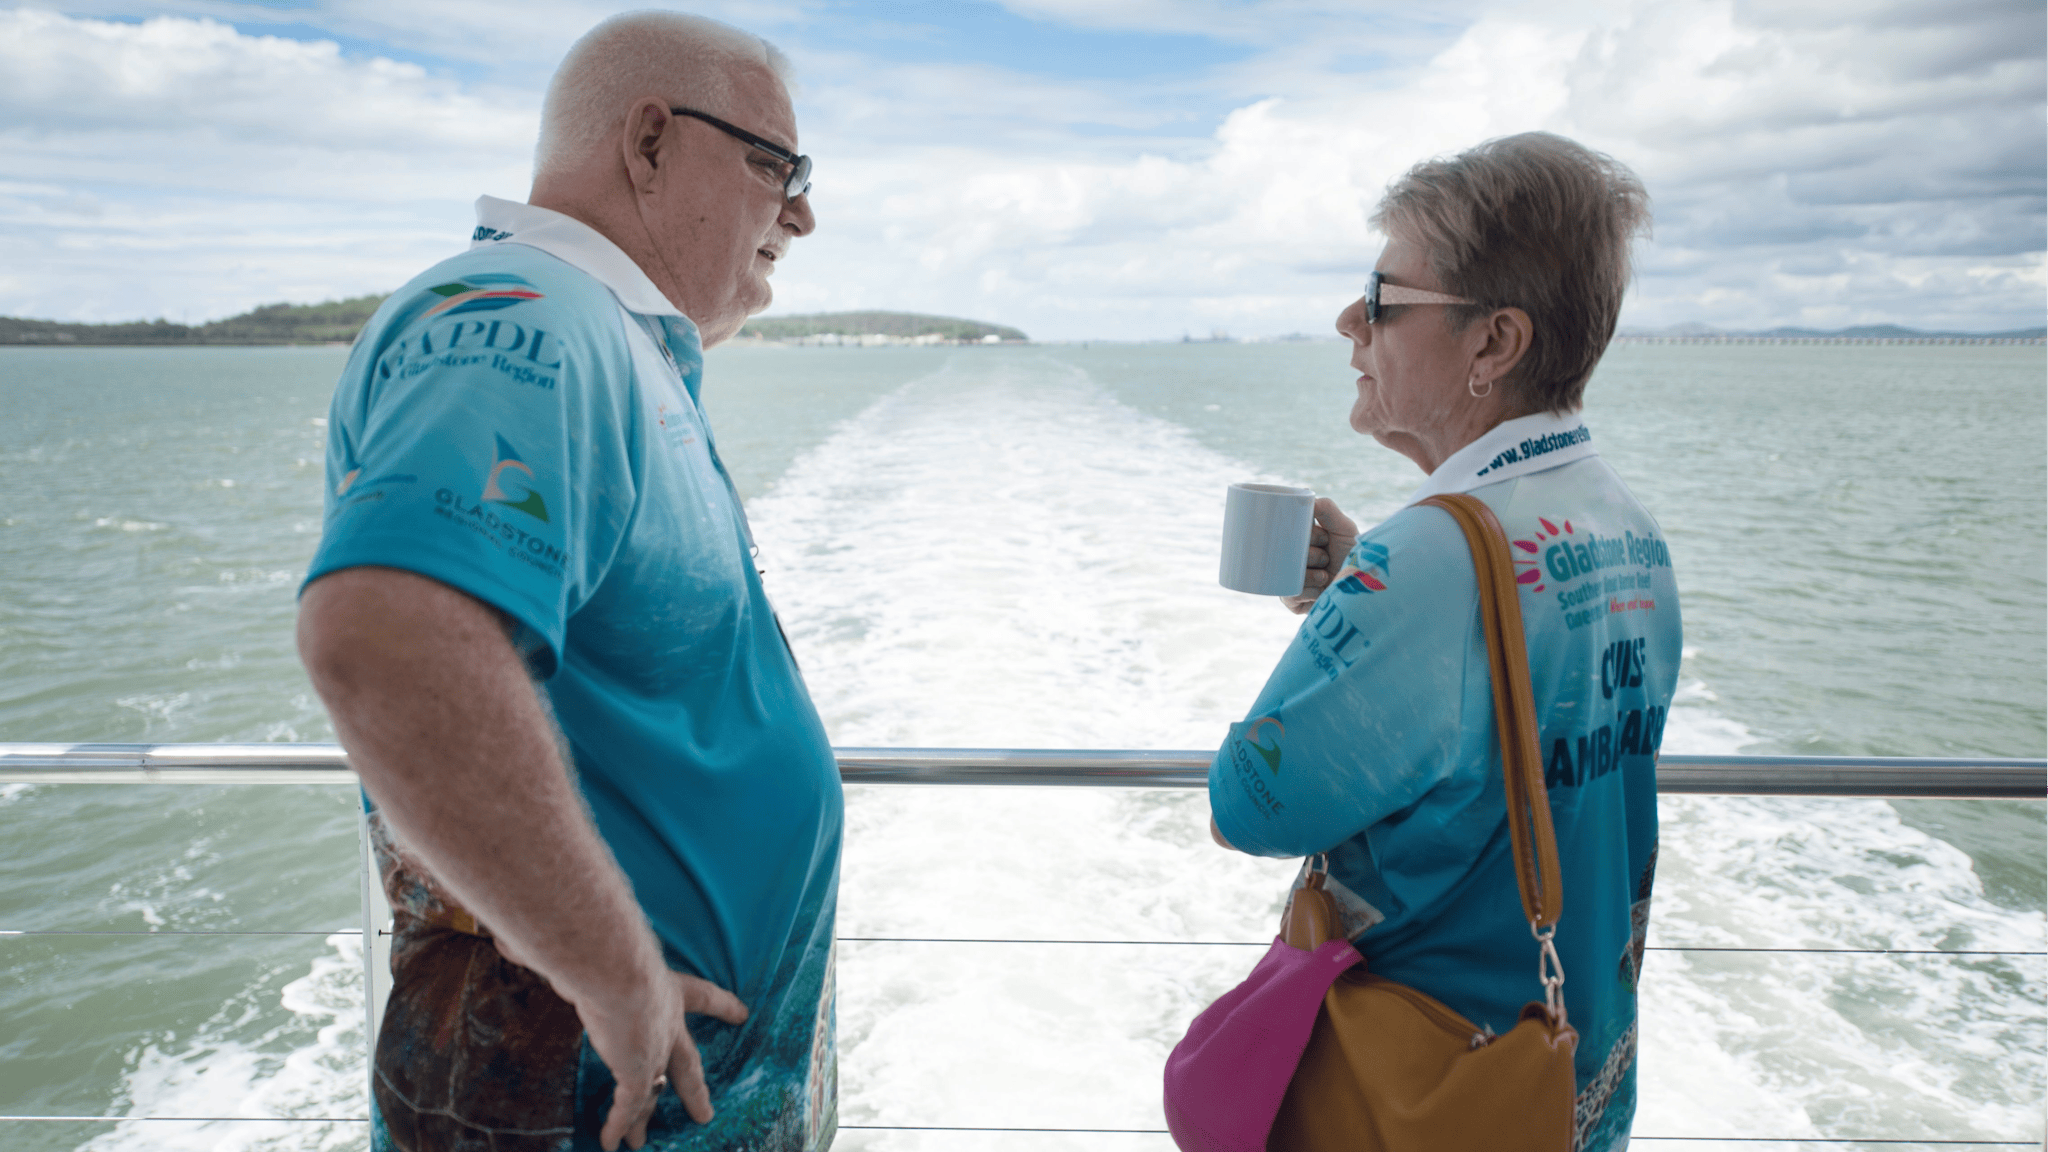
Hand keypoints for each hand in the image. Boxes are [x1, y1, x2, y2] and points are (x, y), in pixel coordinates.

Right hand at [577, 967, 749, 1149]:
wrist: (616, 967)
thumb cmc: (613, 949)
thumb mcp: (621, 953)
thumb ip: (608, 963)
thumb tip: (576, 958)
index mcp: (671, 990)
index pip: (704, 997)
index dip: (723, 1006)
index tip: (742, 1013)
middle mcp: (668, 1025)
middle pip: (687, 1065)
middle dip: (694, 1091)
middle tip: (705, 1114)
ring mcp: (655, 1052)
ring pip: (651, 1094)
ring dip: (643, 1119)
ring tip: (641, 1143)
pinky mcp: (637, 1073)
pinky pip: (627, 1106)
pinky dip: (616, 1126)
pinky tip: (611, 1143)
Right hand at [1281, 498, 1358, 614]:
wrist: (1367, 589)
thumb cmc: (1356, 557)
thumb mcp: (1344, 529)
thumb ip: (1327, 510)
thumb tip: (1306, 498)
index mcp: (1300, 541)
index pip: (1289, 532)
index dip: (1307, 535)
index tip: (1324, 538)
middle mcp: (1292, 561)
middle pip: (1286, 553)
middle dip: (1309, 554)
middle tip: (1325, 557)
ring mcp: (1290, 581)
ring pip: (1285, 573)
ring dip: (1307, 573)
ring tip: (1324, 575)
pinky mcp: (1293, 603)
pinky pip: (1288, 594)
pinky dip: (1306, 590)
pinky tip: (1320, 589)